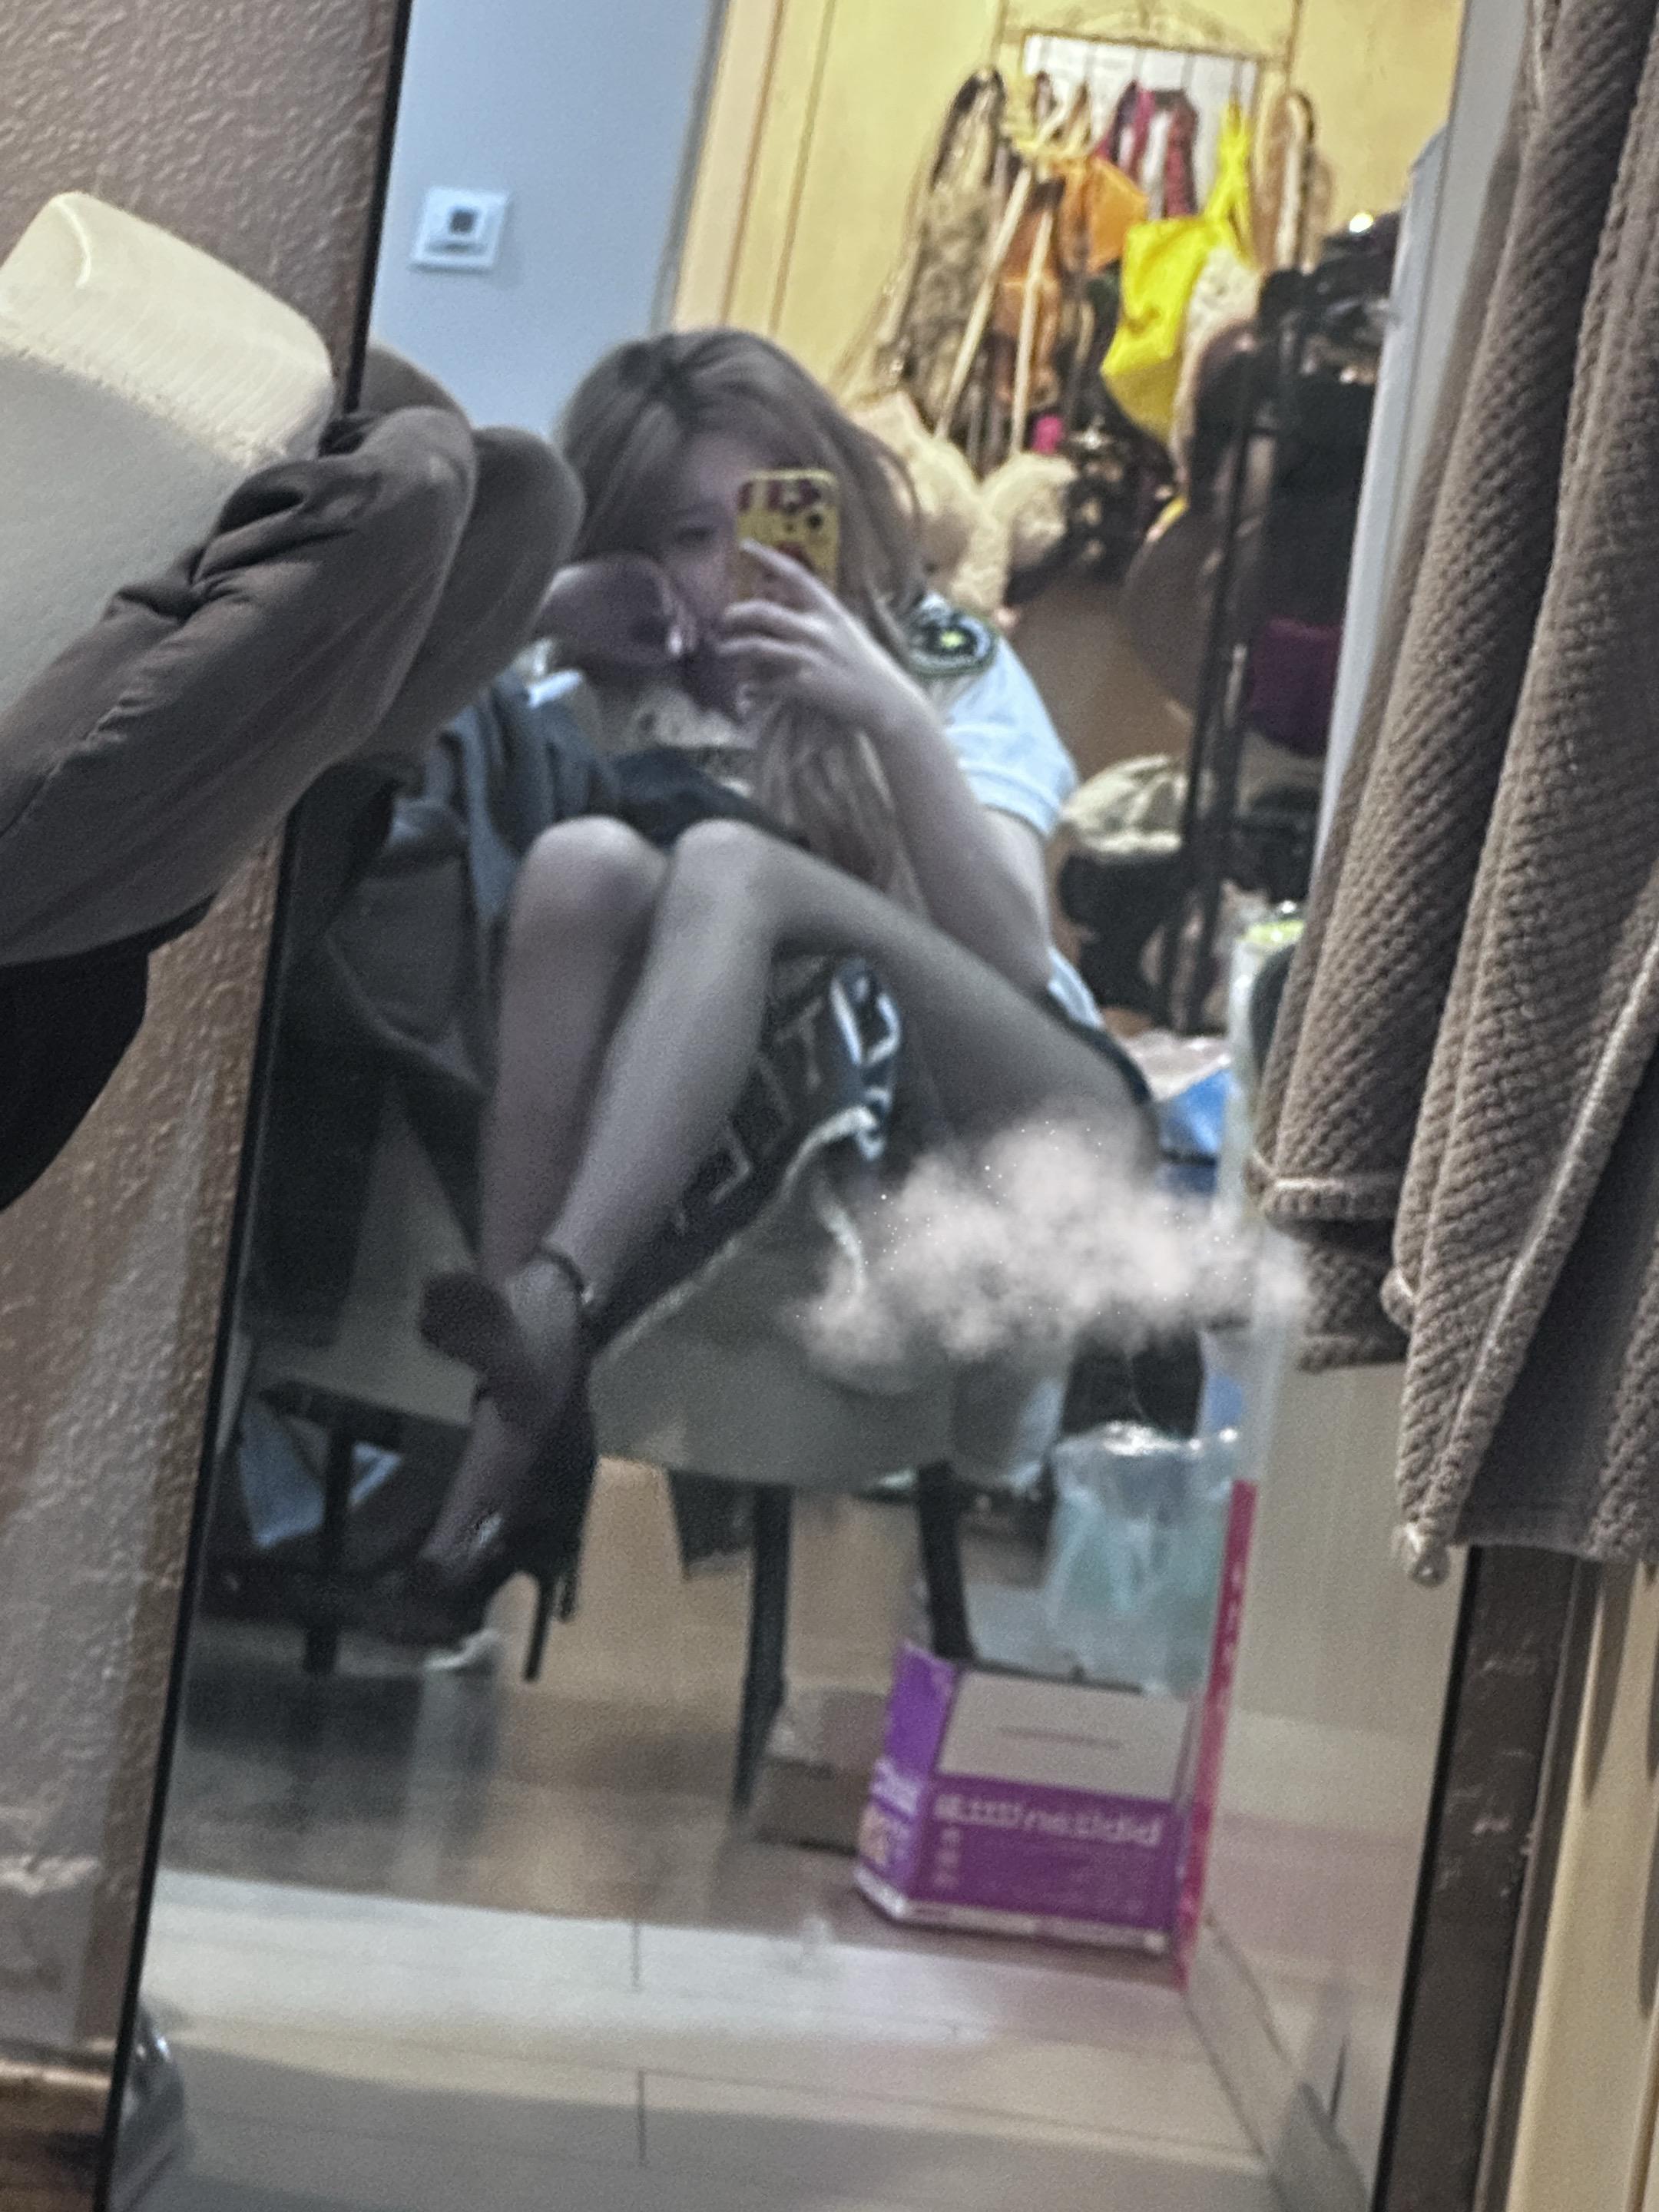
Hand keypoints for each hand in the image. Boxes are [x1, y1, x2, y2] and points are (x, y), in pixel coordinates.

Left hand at [718, 541, 930, 744]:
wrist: (884, 699)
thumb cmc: (866, 662)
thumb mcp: (846, 629)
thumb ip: (818, 615)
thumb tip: (785, 602)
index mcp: (829, 610)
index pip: (794, 575)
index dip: (767, 557)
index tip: (744, 545)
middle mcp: (817, 630)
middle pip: (764, 612)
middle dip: (737, 613)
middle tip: (725, 617)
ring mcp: (808, 658)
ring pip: (757, 647)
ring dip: (734, 648)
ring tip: (724, 650)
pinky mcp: (803, 686)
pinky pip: (767, 684)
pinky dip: (753, 687)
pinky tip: (746, 690)